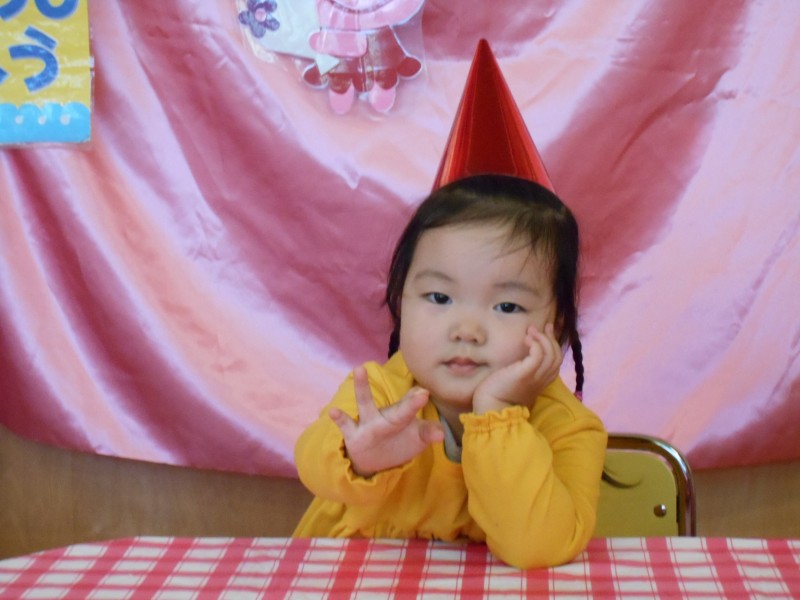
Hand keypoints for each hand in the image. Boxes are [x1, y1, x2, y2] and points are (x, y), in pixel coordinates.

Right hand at [329, 366, 443, 477]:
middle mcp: (384, 417)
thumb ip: (427, 432)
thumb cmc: (399, 442)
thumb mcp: (415, 438)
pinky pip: (346, 426)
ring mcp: (368, 424)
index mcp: (401, 417)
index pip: (410, 410)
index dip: (416, 402)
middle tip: (406, 378)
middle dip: (402, 399)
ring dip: (362, 388)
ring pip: (365, 405)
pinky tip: (333, 411)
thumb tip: (441, 432)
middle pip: (395, 408)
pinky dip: (340, 419)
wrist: (373, 459)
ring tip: (359, 369)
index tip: (424, 393)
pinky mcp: (354, 436)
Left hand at [472, 323, 562, 414]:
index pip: (556, 362)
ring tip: (532, 331)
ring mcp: (535, 377)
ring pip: (551, 355)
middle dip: (551, 339)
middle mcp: (541, 380)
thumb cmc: (497, 393)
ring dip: (543, 339)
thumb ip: (521, 368)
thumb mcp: (514, 378)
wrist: (491, 407)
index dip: (553, 344)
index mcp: (541, 382)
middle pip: (557, 357)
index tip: (546, 331)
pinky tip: (526, 339)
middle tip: (542, 327)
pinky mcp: (525, 374)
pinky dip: (536, 344)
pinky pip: (538, 356)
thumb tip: (521, 354)